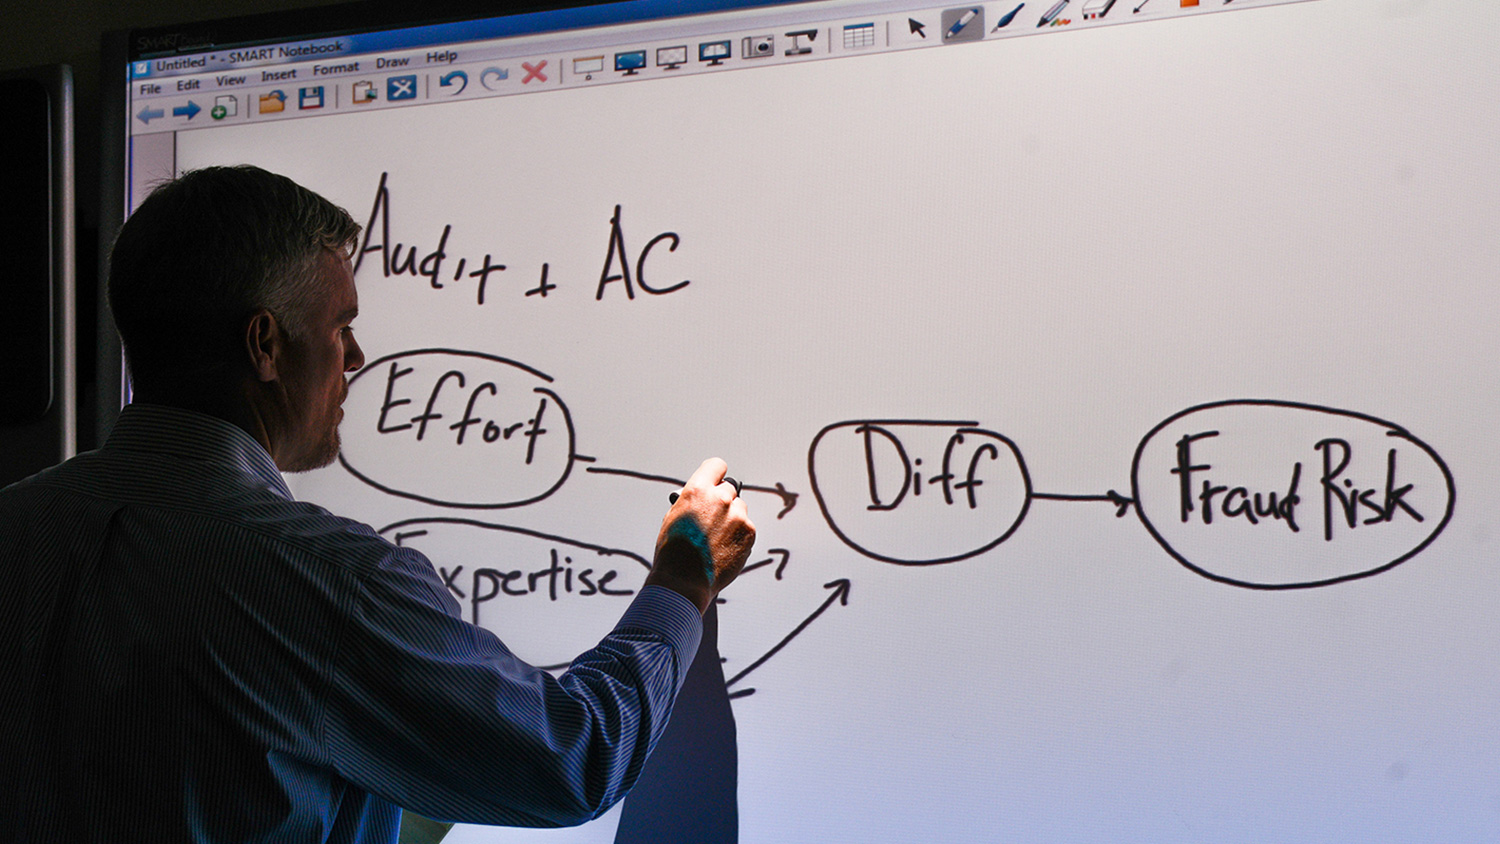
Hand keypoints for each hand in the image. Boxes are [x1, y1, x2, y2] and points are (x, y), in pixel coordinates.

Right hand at [645, 458, 755, 613]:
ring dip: (732, 518)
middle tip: (714, 516)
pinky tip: (724, 548)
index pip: (717, 466)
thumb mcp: (675, 516)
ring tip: (717, 538)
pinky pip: (746, 527)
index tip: (716, 481)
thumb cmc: (674, 551)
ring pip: (739, 508)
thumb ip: (692, 500)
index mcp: (697, 490)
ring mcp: (737, 516)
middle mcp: (720, 498)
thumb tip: (704, 495)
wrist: (684, 581)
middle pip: (729, 488)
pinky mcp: (749, 532)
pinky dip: (738, 535)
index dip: (715, 475)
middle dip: (722, 500)